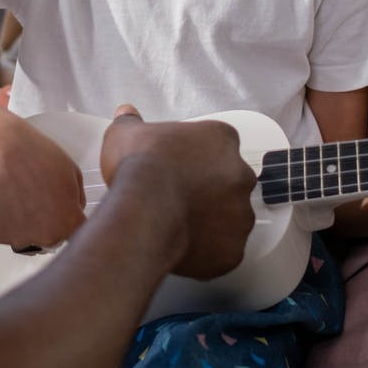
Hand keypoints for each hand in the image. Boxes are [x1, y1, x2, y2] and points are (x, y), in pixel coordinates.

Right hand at [0, 113, 86, 248]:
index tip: (61, 211)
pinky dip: (4, 221)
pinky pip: (5, 233)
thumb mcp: (73, 172)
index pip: (76, 235)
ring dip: (24, 224)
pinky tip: (6, 200)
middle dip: (47, 223)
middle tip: (37, 198)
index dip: (68, 220)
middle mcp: (47, 236)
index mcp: (70, 223)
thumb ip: (78, 200)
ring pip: (27, 237)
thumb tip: (76, 212)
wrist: (2, 149)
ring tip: (20, 197)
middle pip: (51, 238)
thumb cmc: (37, 156)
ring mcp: (21, 238)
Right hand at [99, 105, 255, 279]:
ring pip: (230, 219)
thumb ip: (131, 122)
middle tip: (178, 198)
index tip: (177, 167)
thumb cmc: (139, 167)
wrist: (144, 212)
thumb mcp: (125, 134)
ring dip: (210, 222)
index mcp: (222, 140)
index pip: (218, 145)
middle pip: (229, 182)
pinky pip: (223, 253)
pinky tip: (183, 249)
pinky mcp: (233, 250)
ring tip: (178, 226)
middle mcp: (241, 175)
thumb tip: (126, 114)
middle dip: (208, 190)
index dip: (196, 158)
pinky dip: (207, 253)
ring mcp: (241, 215)